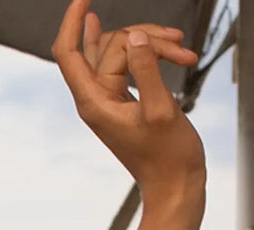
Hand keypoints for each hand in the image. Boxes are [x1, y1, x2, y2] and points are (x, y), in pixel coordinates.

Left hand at [52, 0, 204, 205]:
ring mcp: (108, 98)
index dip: (72, 22)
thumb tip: (132, 38)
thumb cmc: (167, 156)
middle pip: (109, 45)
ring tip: (184, 52)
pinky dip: (149, 52)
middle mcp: (95, 99)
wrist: (174, 182)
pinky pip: (126, 62)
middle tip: (179, 45)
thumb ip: (146, 71)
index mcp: (94, 103)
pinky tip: (165, 44)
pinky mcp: (124, 98)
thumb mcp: (160, 109)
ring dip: (154, 44)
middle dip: (144, 37)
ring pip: (123, 51)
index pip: (69, 54)